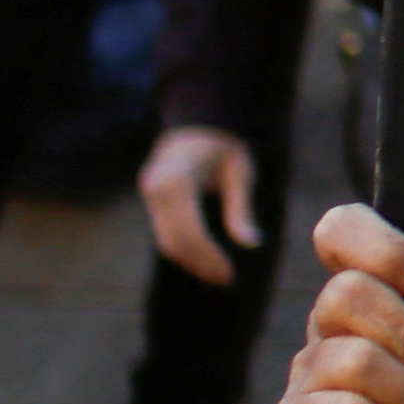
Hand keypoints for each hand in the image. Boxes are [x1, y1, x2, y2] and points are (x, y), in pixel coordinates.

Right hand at [140, 127, 264, 285]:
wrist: (199, 123)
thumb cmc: (225, 146)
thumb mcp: (240, 172)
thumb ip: (241, 208)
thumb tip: (252, 244)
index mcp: (178, 181)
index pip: (190, 230)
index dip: (209, 257)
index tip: (230, 274)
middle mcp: (157, 188)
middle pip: (174, 240)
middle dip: (200, 264)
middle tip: (227, 281)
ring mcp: (150, 193)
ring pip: (165, 240)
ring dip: (191, 262)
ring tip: (219, 276)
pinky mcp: (152, 197)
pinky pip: (164, 231)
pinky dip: (183, 250)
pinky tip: (205, 261)